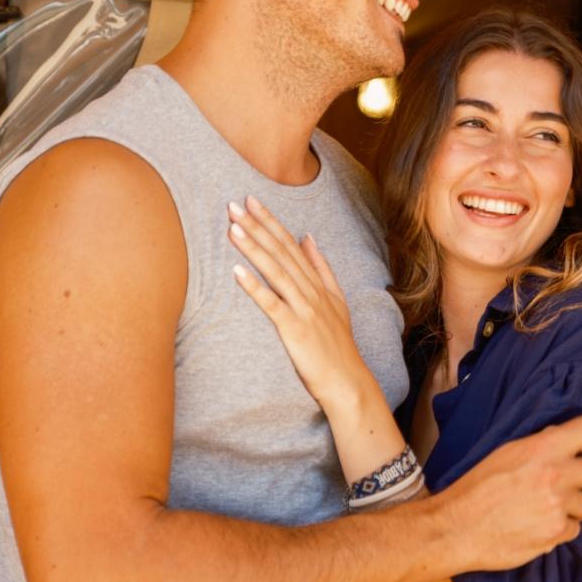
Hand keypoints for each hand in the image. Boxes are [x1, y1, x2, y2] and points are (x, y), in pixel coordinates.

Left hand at [228, 196, 385, 419]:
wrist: (347, 381)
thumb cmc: (338, 345)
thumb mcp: (337, 300)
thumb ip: (322, 268)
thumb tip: (308, 238)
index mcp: (318, 284)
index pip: (291, 245)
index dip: (271, 222)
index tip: (252, 201)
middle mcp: (311, 291)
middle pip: (281, 252)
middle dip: (258, 226)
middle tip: (234, 204)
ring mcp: (304, 309)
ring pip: (276, 272)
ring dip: (254, 248)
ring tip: (233, 228)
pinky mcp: (295, 330)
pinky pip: (272, 304)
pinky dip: (254, 287)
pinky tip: (236, 272)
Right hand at [437, 414, 581, 571]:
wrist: (457, 528)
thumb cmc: (477, 488)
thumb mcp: (507, 452)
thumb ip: (540, 444)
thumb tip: (564, 437)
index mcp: (543, 448)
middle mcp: (556, 475)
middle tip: (574, 481)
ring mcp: (558, 507)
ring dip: (576, 505)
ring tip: (550, 506)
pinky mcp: (555, 534)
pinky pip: (574, 528)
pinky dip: (561, 527)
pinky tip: (539, 524)